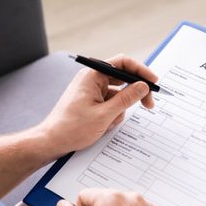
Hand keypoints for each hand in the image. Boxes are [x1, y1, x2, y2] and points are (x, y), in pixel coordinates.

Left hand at [36, 54, 157, 156]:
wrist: (52, 142)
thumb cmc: (72, 128)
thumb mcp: (105, 115)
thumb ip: (126, 99)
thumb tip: (143, 86)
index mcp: (92, 75)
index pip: (122, 63)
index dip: (141, 71)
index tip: (154, 82)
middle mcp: (92, 79)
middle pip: (123, 80)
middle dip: (134, 95)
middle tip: (148, 105)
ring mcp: (91, 91)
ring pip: (118, 96)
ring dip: (118, 111)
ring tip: (106, 124)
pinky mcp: (91, 102)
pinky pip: (110, 105)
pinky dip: (111, 116)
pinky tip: (101, 127)